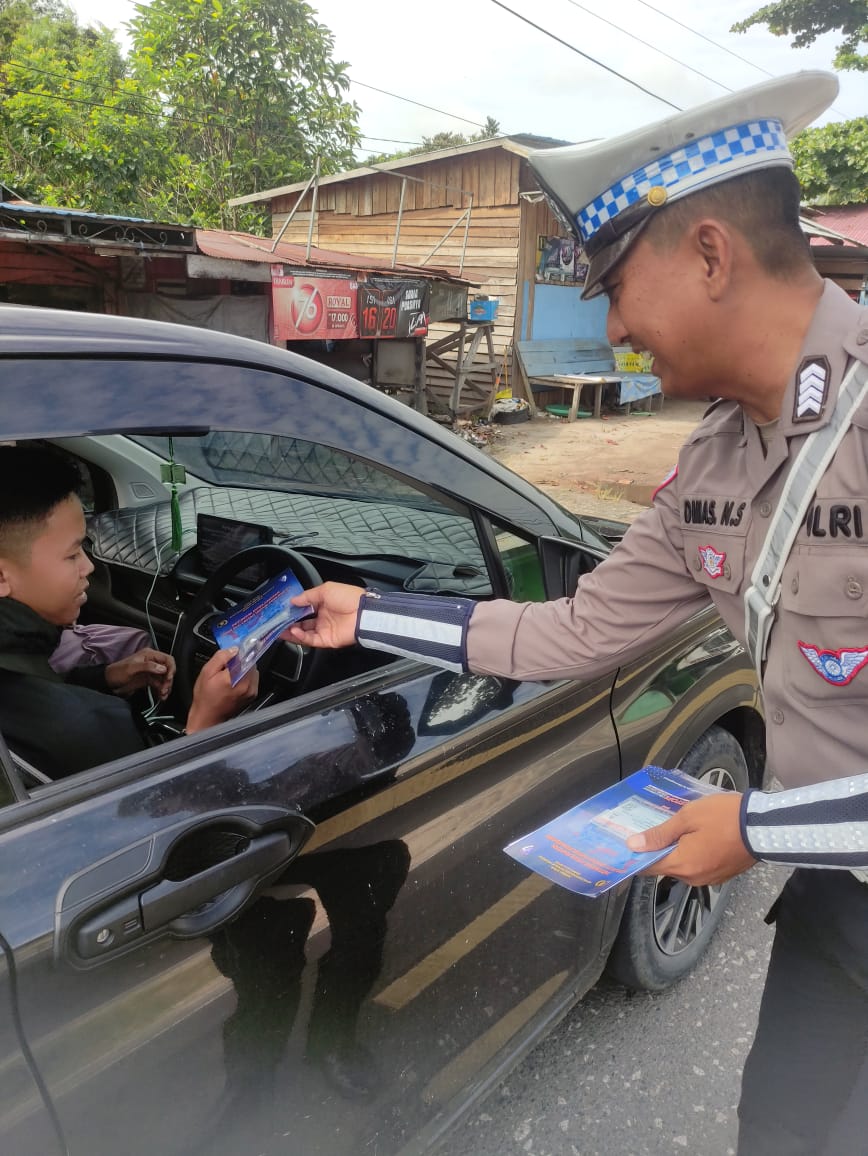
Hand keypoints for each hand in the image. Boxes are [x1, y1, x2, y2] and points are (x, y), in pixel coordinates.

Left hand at [105, 648, 175, 699]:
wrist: (109, 682)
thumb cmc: (118, 672)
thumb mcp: (131, 668)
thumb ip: (148, 667)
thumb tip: (163, 669)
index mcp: (149, 655)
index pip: (167, 659)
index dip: (171, 668)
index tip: (168, 678)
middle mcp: (152, 662)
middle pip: (168, 670)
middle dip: (168, 680)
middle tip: (164, 689)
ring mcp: (151, 671)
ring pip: (164, 679)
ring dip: (166, 687)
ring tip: (163, 695)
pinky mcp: (149, 680)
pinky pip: (159, 685)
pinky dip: (161, 691)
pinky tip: (161, 696)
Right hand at [185, 648, 258, 733]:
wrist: (208, 717)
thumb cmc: (205, 697)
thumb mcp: (206, 672)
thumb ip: (221, 658)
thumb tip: (233, 649)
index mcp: (234, 678)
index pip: (246, 656)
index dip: (240, 651)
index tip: (234, 651)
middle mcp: (246, 685)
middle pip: (251, 662)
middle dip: (241, 660)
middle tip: (228, 665)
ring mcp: (251, 691)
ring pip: (253, 670)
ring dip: (244, 668)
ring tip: (230, 675)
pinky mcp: (252, 695)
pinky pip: (253, 679)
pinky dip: (246, 677)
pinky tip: (234, 681)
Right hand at [284, 581, 364, 648]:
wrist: (363, 613)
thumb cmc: (348, 598)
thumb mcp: (326, 589)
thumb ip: (308, 595)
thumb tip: (294, 600)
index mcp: (324, 603)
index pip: (305, 607)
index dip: (294, 608)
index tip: (282, 609)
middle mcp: (323, 617)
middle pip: (302, 621)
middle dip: (289, 622)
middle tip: (277, 621)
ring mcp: (324, 629)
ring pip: (304, 632)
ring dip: (292, 631)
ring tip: (281, 628)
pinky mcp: (326, 640)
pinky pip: (310, 640)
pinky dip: (300, 637)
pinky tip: (293, 631)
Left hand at [625, 792, 757, 885]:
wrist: (764, 826)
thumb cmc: (723, 817)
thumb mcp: (687, 817)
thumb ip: (660, 833)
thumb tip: (634, 846)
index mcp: (683, 865)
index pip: (648, 867)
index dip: (636, 856)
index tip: (628, 844)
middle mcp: (694, 878)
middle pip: (666, 866)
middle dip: (658, 850)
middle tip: (653, 828)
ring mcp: (710, 878)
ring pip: (683, 866)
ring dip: (677, 851)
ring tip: (674, 829)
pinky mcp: (722, 875)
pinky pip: (699, 866)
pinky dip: (693, 854)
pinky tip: (695, 837)